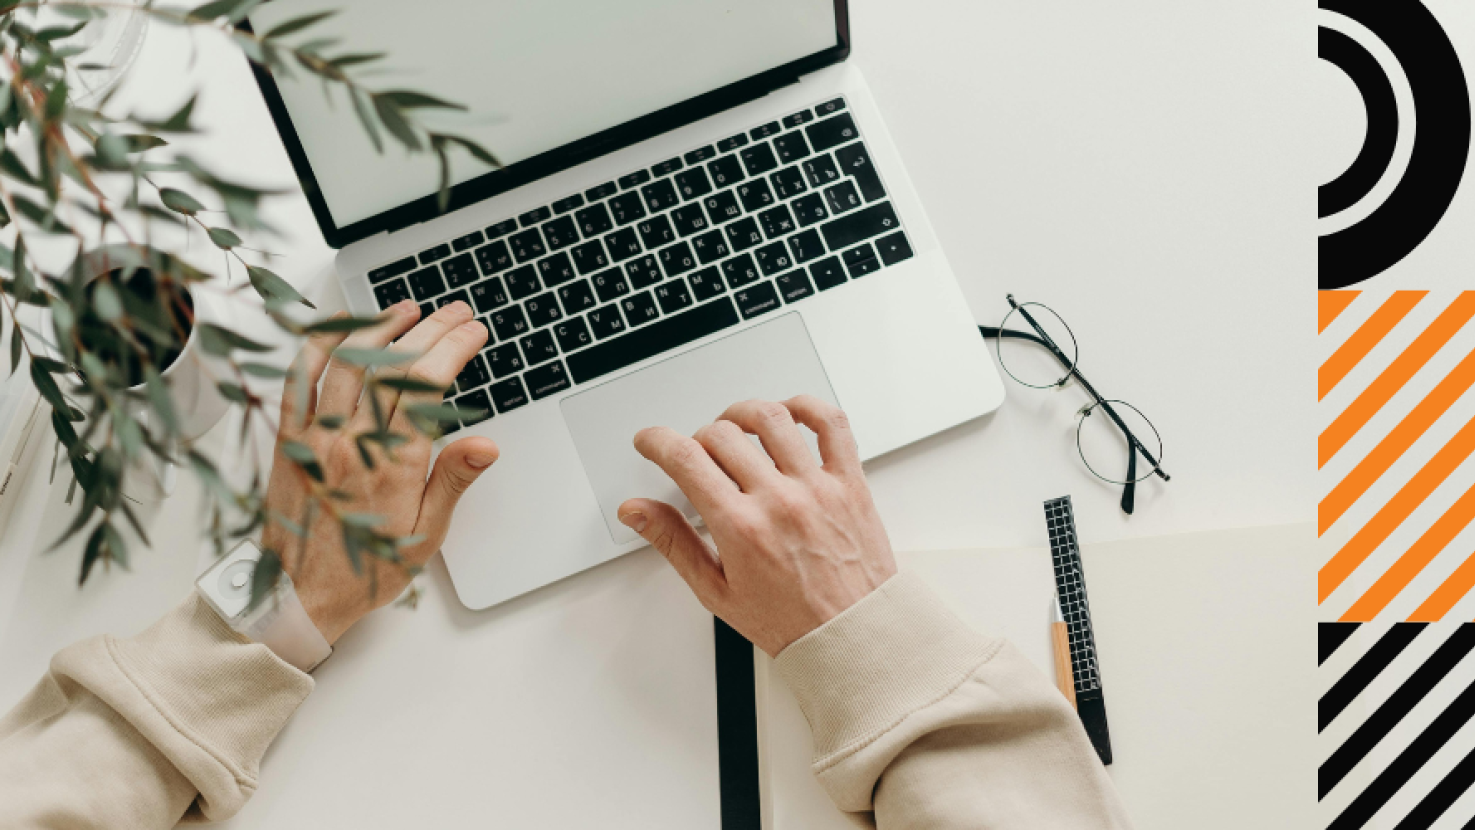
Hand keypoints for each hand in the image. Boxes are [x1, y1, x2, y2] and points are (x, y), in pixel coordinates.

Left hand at [260, 299, 496, 643]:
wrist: (297, 596)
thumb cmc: (364, 569)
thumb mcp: (424, 536)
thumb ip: (452, 482)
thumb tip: (485, 445)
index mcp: (391, 465)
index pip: (428, 386)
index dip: (454, 349)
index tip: (473, 332)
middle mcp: (352, 443)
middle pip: (394, 366)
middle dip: (431, 330)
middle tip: (455, 312)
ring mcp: (315, 436)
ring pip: (348, 362)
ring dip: (381, 327)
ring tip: (408, 309)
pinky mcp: (288, 438)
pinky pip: (298, 379)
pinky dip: (319, 345)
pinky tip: (341, 327)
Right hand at [617, 397, 895, 655]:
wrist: (853, 636)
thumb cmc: (790, 621)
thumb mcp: (716, 591)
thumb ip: (673, 543)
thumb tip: (636, 512)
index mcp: (741, 528)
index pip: (685, 460)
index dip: (657, 442)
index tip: (651, 441)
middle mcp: (779, 501)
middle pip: (722, 434)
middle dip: (697, 439)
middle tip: (697, 456)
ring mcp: (817, 488)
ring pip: (772, 418)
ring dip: (742, 414)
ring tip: (735, 429)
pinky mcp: (850, 483)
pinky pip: (832, 425)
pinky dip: (808, 406)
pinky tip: (789, 415)